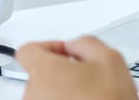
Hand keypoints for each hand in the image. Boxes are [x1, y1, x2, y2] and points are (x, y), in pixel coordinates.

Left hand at [17, 36, 138, 99]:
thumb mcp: (110, 59)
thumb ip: (85, 43)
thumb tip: (75, 46)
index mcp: (44, 71)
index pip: (28, 50)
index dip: (50, 47)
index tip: (66, 52)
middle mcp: (33, 93)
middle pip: (40, 74)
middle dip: (61, 73)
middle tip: (86, 78)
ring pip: (45, 94)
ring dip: (63, 92)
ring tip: (88, 96)